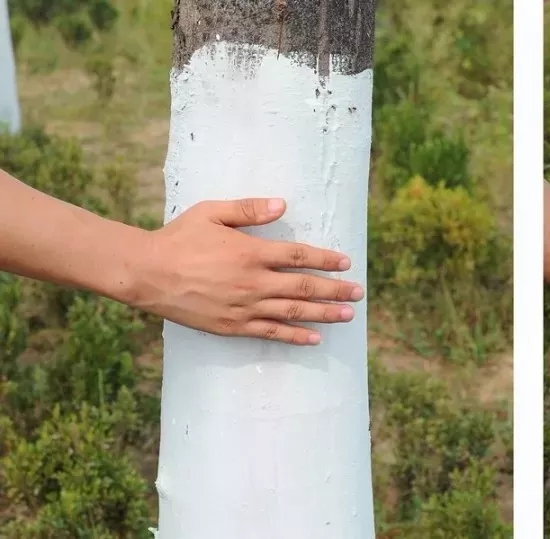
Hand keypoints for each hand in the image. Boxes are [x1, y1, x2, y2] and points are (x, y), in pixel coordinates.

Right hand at [127, 198, 363, 344]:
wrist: (145, 274)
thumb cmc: (178, 238)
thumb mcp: (211, 212)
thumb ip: (248, 209)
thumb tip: (283, 205)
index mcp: (251, 252)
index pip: (299, 256)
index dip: (326, 260)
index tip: (346, 263)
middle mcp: (253, 282)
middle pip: (304, 286)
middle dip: (335, 290)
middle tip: (358, 293)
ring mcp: (244, 307)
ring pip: (293, 311)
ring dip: (323, 313)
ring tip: (347, 315)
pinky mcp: (232, 326)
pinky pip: (270, 332)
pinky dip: (295, 336)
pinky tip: (314, 337)